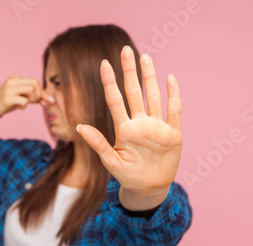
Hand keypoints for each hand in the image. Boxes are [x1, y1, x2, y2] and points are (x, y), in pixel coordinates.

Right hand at [0, 74, 53, 119]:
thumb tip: (53, 100)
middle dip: (37, 95)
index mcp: (15, 78)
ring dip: (30, 100)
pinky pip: (24, 101)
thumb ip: (36, 97)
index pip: (35, 81)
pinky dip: (23, 107)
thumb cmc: (6, 104)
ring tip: (23, 104)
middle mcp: (12, 81)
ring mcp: (8, 89)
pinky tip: (16, 108)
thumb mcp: (22, 98)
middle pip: (35, 84)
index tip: (44, 101)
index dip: (41, 92)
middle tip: (31, 102)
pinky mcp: (7, 98)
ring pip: (31, 90)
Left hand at [76, 46, 182, 195]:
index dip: (110, 82)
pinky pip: (173, 111)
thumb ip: (98, 143)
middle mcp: (140, 123)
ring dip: (150, 78)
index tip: (104, 64)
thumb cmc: (128, 175)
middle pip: (134, 92)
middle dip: (130, 72)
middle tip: (126, 50)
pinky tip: (169, 79)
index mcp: (124, 129)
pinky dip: (173, 95)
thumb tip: (79, 126)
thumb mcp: (111, 161)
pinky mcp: (173, 133)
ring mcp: (157, 126)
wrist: (149, 188)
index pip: (115, 100)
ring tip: (145, 58)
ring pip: (153, 97)